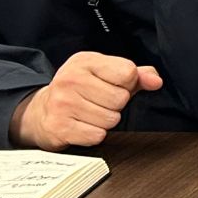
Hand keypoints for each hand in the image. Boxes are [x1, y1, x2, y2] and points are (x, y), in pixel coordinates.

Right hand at [9, 52, 164, 149]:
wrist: (41, 111)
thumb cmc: (81, 90)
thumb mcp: (106, 74)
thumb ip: (137, 75)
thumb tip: (156, 81)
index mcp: (85, 61)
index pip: (128, 72)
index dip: (128, 83)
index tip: (115, 85)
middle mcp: (70, 79)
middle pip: (121, 99)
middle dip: (116, 104)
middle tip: (100, 102)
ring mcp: (62, 103)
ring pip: (111, 119)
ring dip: (106, 120)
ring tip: (91, 113)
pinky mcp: (59, 126)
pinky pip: (97, 135)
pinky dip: (95, 134)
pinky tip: (83, 125)